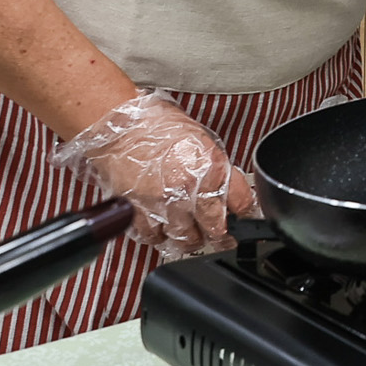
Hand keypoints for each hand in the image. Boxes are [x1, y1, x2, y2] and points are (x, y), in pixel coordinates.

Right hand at [52, 90, 255, 256]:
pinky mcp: (137, 214)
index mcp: (210, 169)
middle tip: (222, 235)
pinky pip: (153, 238)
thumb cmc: (157, 127)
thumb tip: (231, 192)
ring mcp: (161, 204)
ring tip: (191, 232)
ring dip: (191, 239)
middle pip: (215, 230)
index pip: (241, 204)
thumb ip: (217, 170)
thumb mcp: (202, 141)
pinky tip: (163, 227)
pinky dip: (159, 237)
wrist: (118, 125)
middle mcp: (188, 190)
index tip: (246, 220)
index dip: (247, 215)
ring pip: (184, 240)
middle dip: (221, 235)